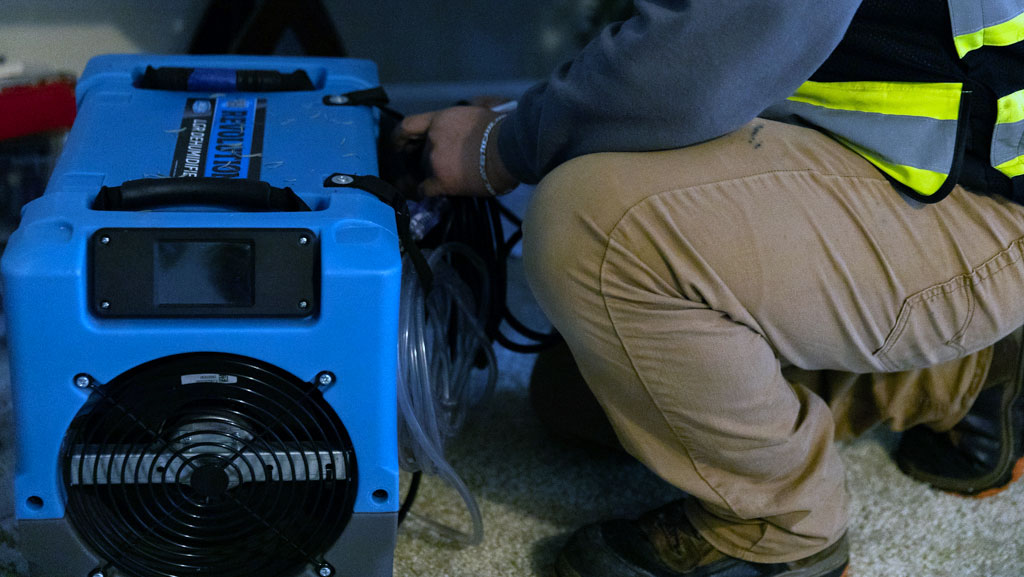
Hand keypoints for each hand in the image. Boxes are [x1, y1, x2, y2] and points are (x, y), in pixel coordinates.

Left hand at [395, 106, 517, 196]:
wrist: (509, 150)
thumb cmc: (501, 129)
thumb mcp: (479, 112)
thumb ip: (464, 119)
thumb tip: (467, 121)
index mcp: (441, 119)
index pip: (409, 126)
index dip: (400, 136)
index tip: (399, 144)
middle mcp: (432, 138)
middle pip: (420, 151)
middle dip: (426, 158)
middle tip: (439, 164)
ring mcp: (434, 160)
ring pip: (424, 170)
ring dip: (432, 174)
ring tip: (446, 178)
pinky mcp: (441, 181)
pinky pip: (425, 189)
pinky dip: (424, 191)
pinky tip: (425, 193)